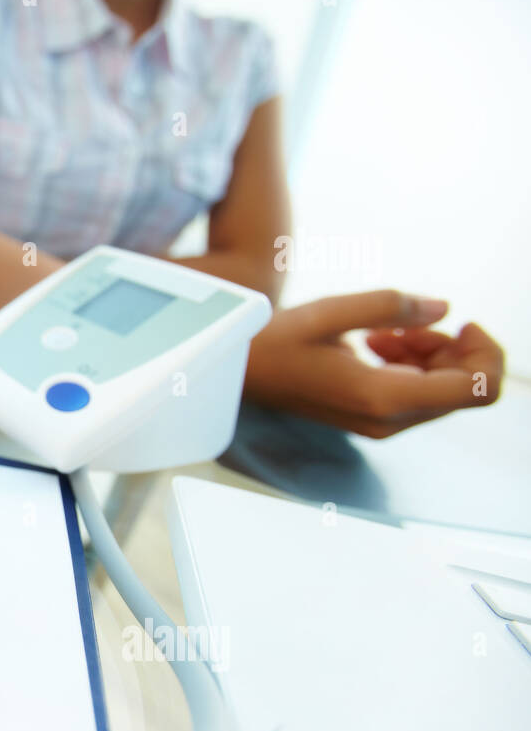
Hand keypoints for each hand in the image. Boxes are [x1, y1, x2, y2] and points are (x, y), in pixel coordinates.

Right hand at [244, 289, 503, 437]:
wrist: (242, 371)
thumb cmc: (279, 341)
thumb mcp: (333, 310)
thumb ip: (394, 306)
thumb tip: (444, 310)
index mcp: (384, 396)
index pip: (479, 388)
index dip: (487, 351)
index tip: (463, 322)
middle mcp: (389, 420)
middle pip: (465, 387)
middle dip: (454, 347)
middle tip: (413, 321)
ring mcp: (382, 423)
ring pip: (444, 389)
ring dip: (432, 352)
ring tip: (387, 330)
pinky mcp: (375, 417)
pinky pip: (420, 392)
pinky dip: (415, 363)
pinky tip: (379, 342)